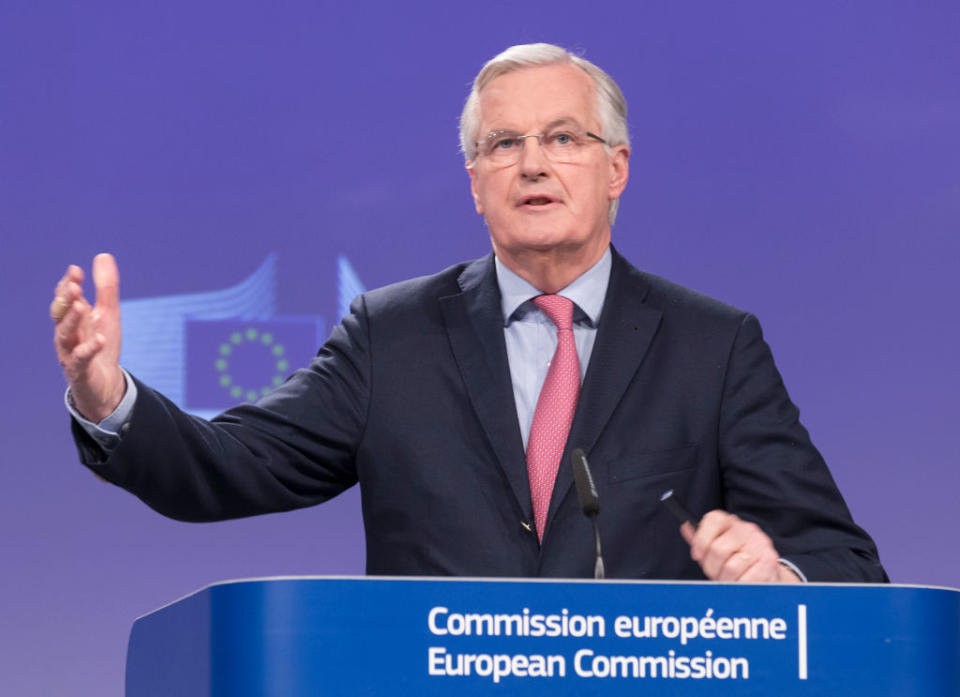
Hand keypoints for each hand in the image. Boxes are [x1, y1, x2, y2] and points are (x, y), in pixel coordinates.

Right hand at [51, 253, 124, 421]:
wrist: (105, 384)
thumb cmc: (101, 345)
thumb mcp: (107, 313)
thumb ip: (106, 287)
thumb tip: (103, 255)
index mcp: (72, 318)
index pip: (65, 298)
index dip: (69, 285)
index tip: (76, 270)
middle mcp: (67, 334)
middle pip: (61, 314)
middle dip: (66, 299)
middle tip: (75, 285)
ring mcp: (70, 352)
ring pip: (65, 335)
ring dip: (72, 320)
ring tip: (81, 305)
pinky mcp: (80, 371)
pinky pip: (81, 359)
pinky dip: (89, 348)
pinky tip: (99, 339)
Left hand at [680, 510, 800, 582]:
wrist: (768, 573)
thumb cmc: (737, 561)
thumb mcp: (717, 548)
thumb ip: (701, 540)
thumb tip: (685, 527)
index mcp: (730, 522)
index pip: (713, 520)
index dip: (701, 539)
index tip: (697, 555)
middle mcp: (746, 529)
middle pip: (717, 549)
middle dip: (712, 568)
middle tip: (717, 574)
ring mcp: (760, 543)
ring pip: (731, 567)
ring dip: (727, 580)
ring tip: (732, 579)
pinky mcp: (769, 560)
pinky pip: (745, 579)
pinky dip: (740, 586)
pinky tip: (744, 582)